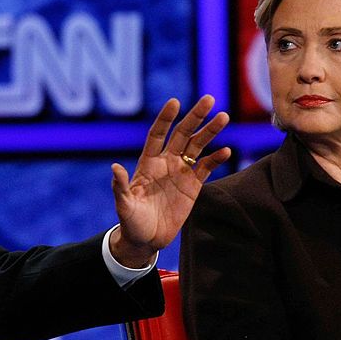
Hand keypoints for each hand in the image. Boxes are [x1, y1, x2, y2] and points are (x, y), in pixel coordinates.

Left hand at [110, 96, 230, 267]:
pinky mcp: (193, 185)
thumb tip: (115, 167)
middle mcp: (166, 162)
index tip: (174, 102)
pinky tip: (225, 150)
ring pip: (197, 146)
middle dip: (195, 116)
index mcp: (148, 163)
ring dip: (210, 132)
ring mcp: (181, 172)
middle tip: (209, 99)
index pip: (157, 134)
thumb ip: (121, 187)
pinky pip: (206, 167)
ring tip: (223, 117)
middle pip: (182, 133)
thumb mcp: (124, 206)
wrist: (146, 239)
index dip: (165, 118)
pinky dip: (216, 159)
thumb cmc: (131, 222)